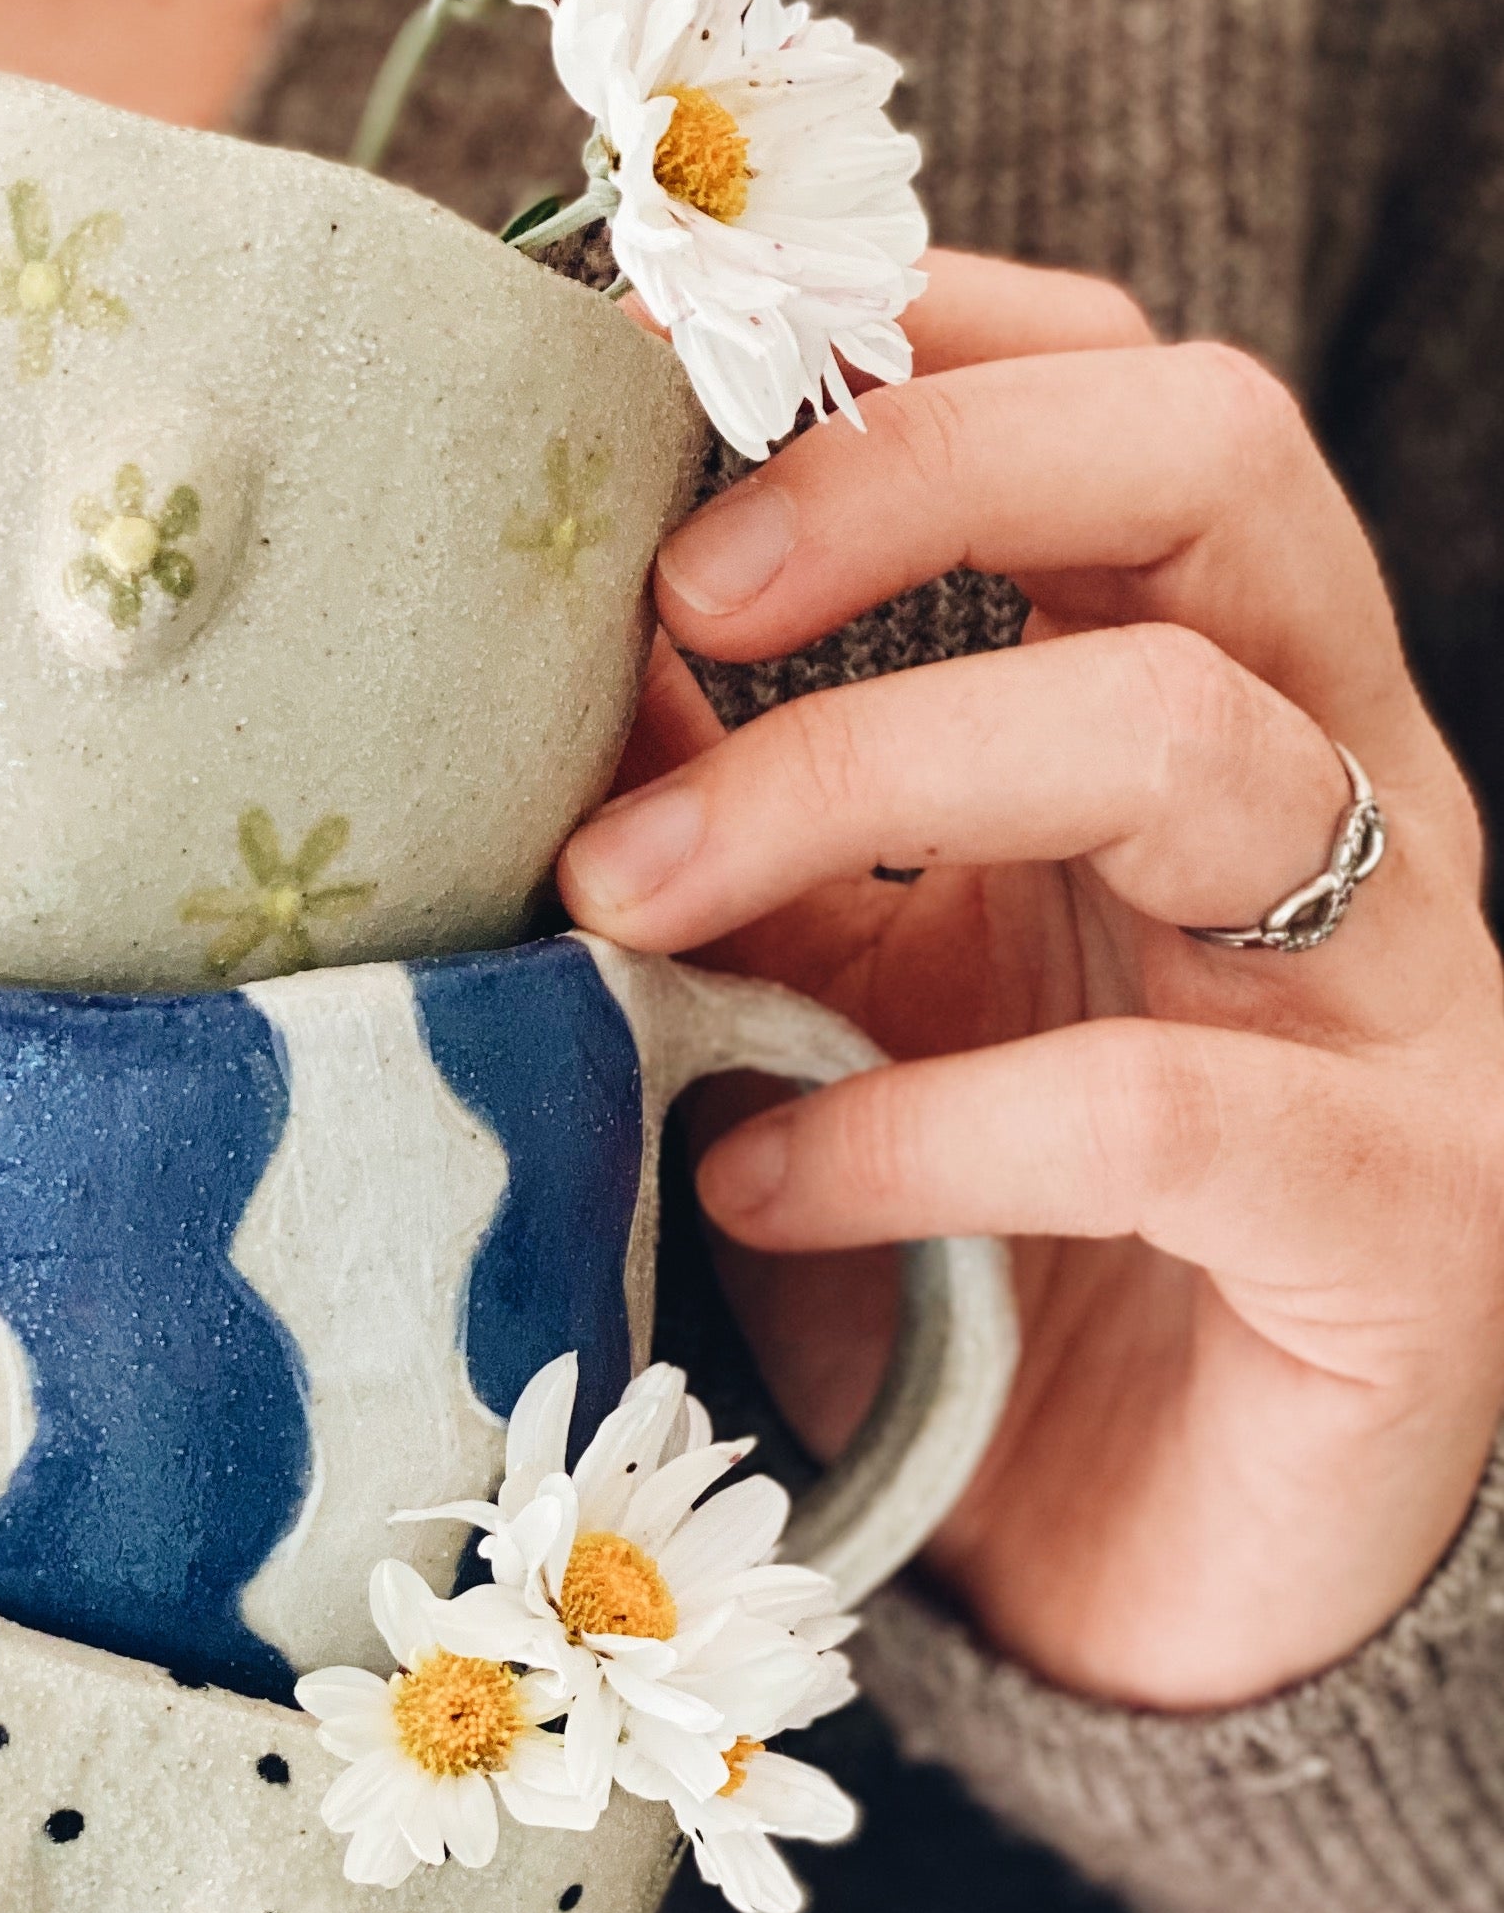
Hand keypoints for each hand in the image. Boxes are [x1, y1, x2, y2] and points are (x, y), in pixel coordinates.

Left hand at [557, 251, 1503, 1707]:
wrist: (1130, 1584)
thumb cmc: (954, 1240)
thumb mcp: (813, 979)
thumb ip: (708, 800)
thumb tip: (508, 627)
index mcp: (1201, 694)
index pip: (1116, 390)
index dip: (911, 329)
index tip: (654, 342)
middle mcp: (1338, 798)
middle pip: (1214, 462)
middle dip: (922, 466)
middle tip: (679, 591)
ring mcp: (1404, 1000)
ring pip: (1193, 743)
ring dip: (858, 778)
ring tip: (619, 901)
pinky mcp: (1403, 1219)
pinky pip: (1164, 1107)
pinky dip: (919, 1125)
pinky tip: (753, 1177)